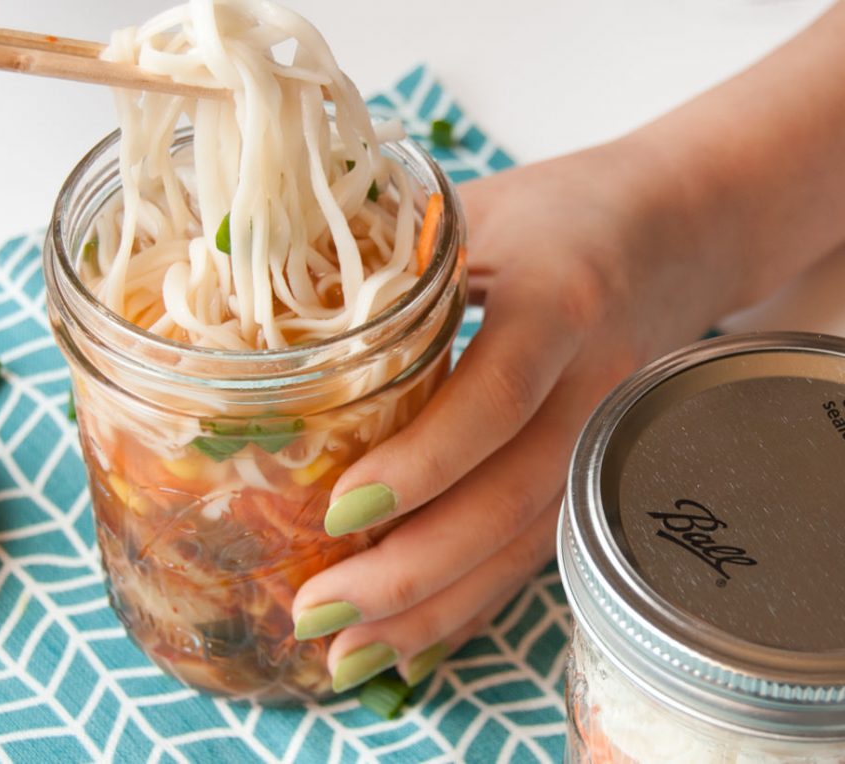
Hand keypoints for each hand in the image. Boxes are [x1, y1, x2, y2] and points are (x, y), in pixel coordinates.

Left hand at [289, 138, 737, 691]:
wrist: (682, 228)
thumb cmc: (565, 210)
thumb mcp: (478, 207)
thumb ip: (392, 256)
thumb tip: (281, 310)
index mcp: (560, 301)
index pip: (494, 398)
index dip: (422, 462)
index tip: (338, 511)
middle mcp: (592, 382)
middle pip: (512, 497)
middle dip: (414, 569)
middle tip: (317, 612)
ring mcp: (601, 436)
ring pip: (528, 541)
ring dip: (439, 608)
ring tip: (349, 653)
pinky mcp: (594, 468)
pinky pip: (538, 546)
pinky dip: (479, 599)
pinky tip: (417, 641)